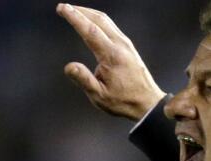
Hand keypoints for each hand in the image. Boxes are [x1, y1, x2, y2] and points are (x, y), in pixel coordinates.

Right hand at [57, 3, 165, 120]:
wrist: (147, 102)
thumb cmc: (123, 101)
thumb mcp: (99, 96)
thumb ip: (84, 80)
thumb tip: (69, 67)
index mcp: (112, 56)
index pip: (90, 31)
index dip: (75, 17)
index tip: (63, 9)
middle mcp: (120, 45)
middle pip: (99, 19)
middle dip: (80, 11)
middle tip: (63, 7)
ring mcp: (126, 44)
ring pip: (106, 20)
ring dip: (88, 13)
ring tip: (74, 11)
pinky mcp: (128, 46)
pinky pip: (111, 26)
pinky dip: (97, 20)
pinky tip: (90, 22)